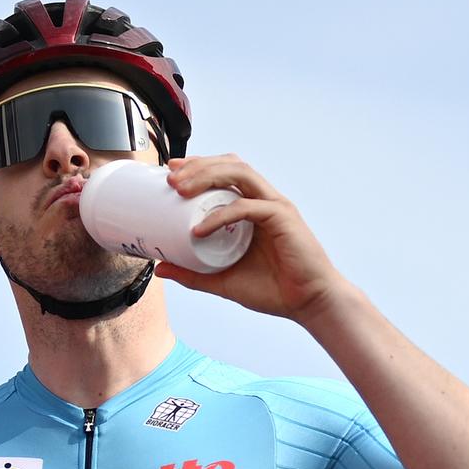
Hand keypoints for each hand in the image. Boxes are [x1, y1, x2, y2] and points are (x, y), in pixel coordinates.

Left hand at [154, 156, 346, 322]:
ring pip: (239, 174)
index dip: (197, 167)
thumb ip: (192, 273)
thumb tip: (160, 268)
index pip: (223, 173)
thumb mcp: (221, 281)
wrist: (308, 303)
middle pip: (229, 165)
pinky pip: (247, 208)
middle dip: (198, 165)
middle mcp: (263, 200)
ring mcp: (274, 205)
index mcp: (251, 208)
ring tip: (180, 189)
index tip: (170, 172)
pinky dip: (221, 215)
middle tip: (170, 177)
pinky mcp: (282, 217)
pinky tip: (199, 229)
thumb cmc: (272, 289)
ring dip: (208, 176)